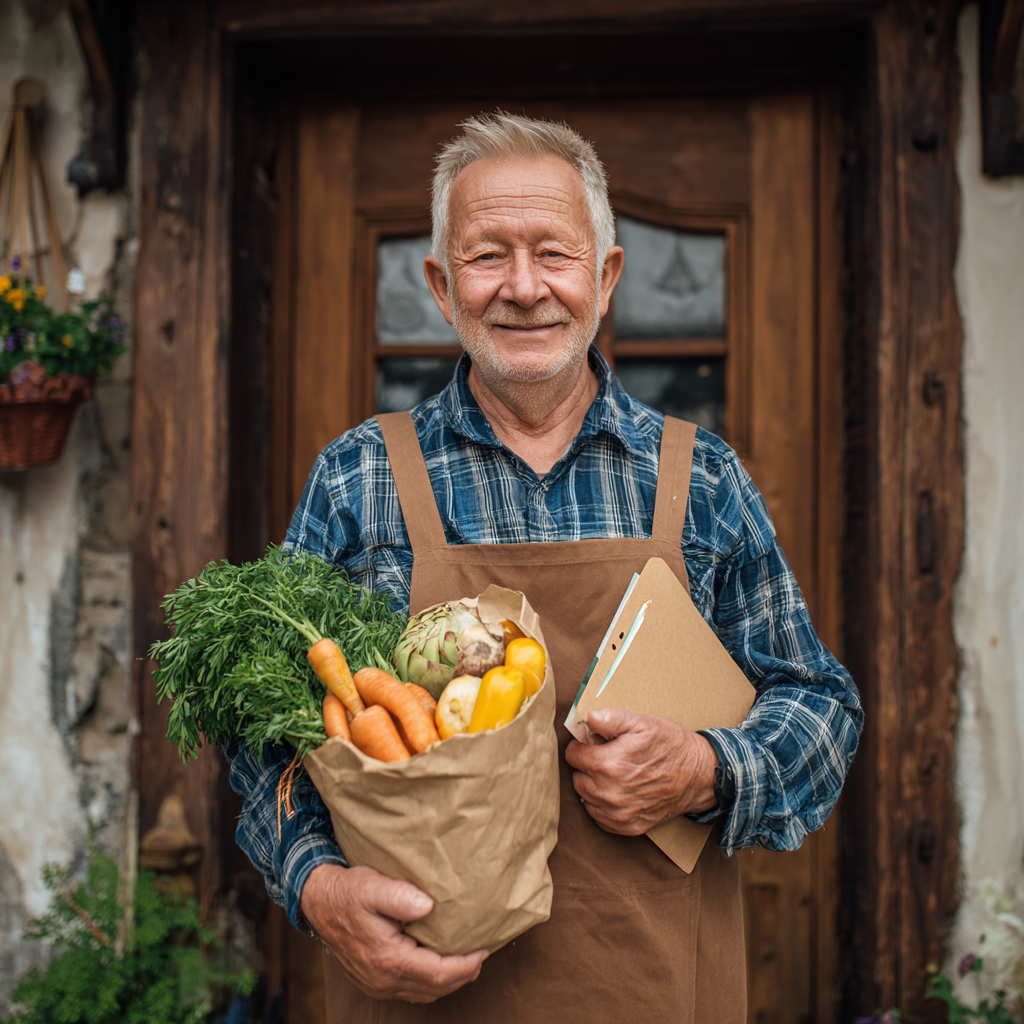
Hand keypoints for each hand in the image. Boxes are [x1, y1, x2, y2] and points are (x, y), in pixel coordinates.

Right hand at [299, 863, 487, 1002]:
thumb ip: (399, 896)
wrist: (318, 903)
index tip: (483, 948)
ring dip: (449, 981)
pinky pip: (410, 990)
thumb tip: (429, 906)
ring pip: (423, 993)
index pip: (437, 973)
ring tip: (467, 961)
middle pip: (434, 988)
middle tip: (481, 954)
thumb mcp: (371, 885)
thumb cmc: (348, 891)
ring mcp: (377, 984)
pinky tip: (440, 965)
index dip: (464, 965)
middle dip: (462, 974)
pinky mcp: (374, 981)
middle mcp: (382, 978)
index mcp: (387, 958)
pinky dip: (431, 982)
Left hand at [565, 707, 718, 835]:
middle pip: (577, 777)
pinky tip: (618, 791)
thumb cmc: (670, 745)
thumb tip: (588, 718)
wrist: (698, 775)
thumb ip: (611, 718)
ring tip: (613, 774)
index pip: (573, 755)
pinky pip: (599, 817)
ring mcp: (619, 813)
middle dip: (587, 766)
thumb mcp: (642, 722)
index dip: (582, 746)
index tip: (594, 743)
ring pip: (586, 798)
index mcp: (609, 764)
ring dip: (593, 786)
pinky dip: (603, 805)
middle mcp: (610, 793)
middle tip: (606, 757)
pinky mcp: (627, 827)